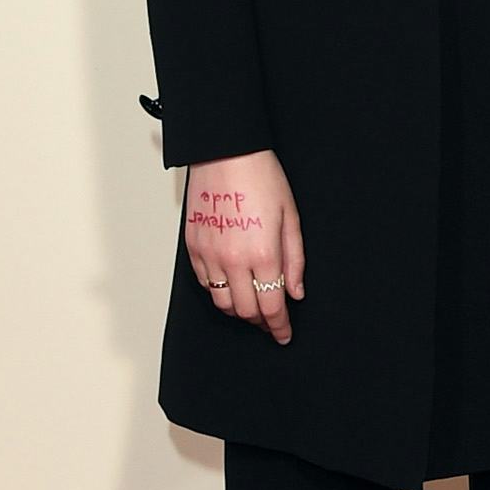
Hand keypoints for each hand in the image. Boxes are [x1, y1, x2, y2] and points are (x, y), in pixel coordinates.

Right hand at [184, 150, 304, 343]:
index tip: (284, 335)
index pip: (272, 307)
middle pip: (246, 311)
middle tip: (272, 321)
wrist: (225, 153)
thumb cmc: (262, 178)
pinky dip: (219, 291)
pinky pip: (205, 283)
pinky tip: (232, 284)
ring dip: (239, 310)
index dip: (279, 327)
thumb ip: (295, 260)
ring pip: (222, 302)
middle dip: (261, 322)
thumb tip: (296, 293)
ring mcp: (209, 255)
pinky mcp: (193, 247)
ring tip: (252, 305)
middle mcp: (234, 260)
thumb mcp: (290, 217)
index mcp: (263, 254)